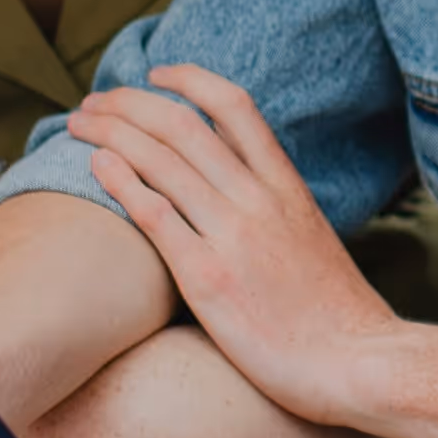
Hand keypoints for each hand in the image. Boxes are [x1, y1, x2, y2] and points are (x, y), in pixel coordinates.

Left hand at [69, 64, 408, 427]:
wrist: (357, 362)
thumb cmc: (336, 316)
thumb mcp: (312, 240)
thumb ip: (276, 211)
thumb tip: (242, 197)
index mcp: (286, 187)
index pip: (234, 106)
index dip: (189, 79)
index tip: (156, 75)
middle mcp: (258, 199)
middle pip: (183, 125)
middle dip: (130, 103)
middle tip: (95, 102)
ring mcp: (233, 235)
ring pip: (162, 159)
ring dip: (112, 132)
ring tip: (80, 124)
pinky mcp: (208, 278)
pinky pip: (156, 214)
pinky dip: (121, 181)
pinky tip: (96, 166)